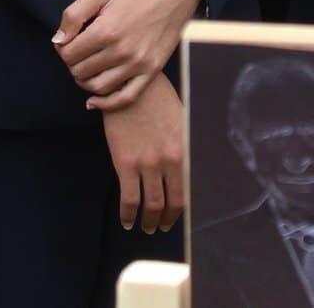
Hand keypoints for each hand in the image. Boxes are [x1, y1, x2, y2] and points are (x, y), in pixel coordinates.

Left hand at [59, 0, 201, 109]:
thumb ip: (74, 14)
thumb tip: (58, 41)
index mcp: (106, 30)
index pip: (68, 54)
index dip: (62, 47)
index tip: (69, 40)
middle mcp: (122, 51)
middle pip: (80, 71)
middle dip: (72, 62)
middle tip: (78, 51)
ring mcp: (138, 64)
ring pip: (97, 87)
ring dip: (84, 81)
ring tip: (86, 67)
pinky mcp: (151, 70)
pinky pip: (125, 98)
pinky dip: (106, 104)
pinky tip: (93, 100)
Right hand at [100, 74, 187, 234]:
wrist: (129, 86)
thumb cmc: (157, 99)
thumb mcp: (182, 120)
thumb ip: (185, 146)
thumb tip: (188, 170)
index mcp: (185, 150)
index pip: (188, 190)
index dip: (182, 209)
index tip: (176, 216)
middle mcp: (169, 160)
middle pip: (170, 203)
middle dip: (165, 220)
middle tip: (160, 227)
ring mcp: (147, 164)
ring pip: (150, 206)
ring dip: (148, 222)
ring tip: (146, 227)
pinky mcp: (125, 164)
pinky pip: (128, 200)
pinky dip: (128, 216)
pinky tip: (127, 222)